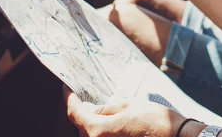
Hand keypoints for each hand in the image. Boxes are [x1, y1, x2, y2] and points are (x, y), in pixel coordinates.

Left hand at [66, 88, 183, 136]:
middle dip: (81, 111)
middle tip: (83, 96)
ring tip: (96, 108)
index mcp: (97, 131)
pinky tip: (108, 121)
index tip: (67, 88)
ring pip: (90, 134)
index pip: (74, 113)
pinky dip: (101, 130)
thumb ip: (104, 109)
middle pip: (81, 126)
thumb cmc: (154, 120)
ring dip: (91, 122)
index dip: (69, 98)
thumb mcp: (126, 106)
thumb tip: (88, 108)